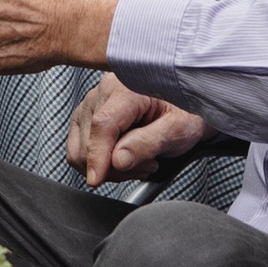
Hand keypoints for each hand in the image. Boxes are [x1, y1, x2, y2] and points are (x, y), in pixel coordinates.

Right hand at [67, 74, 210, 186]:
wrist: (187, 109)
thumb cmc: (187, 113)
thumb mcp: (178, 130)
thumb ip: (148, 143)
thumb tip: (118, 160)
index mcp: (126, 87)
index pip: (102, 124)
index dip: (97, 155)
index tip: (97, 179)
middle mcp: (103, 91)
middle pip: (89, 140)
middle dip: (114, 165)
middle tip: (148, 164)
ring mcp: (91, 104)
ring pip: (80, 149)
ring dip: (108, 166)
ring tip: (140, 160)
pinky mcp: (85, 119)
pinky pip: (80, 151)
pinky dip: (100, 163)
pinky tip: (126, 157)